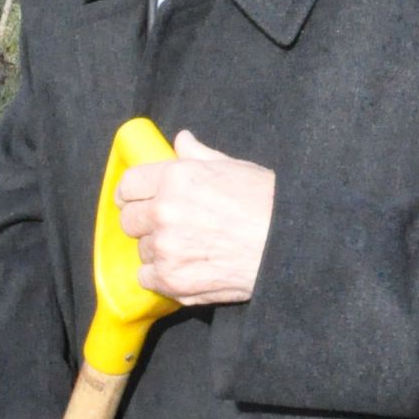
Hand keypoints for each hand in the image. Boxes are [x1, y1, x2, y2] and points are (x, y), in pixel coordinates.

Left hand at [115, 127, 274, 304]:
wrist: (290, 246)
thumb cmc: (268, 204)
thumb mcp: (235, 168)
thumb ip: (199, 155)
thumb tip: (181, 140)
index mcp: (175, 177)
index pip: (128, 185)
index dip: (133, 194)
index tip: (140, 201)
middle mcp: (164, 210)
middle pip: (129, 220)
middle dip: (145, 223)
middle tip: (170, 228)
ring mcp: (166, 247)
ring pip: (142, 250)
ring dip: (159, 251)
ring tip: (190, 249)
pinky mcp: (172, 279)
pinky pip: (147, 277)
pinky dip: (162, 276)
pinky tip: (187, 268)